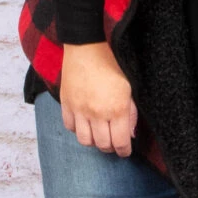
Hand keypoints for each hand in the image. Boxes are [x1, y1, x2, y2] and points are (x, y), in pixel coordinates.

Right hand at [60, 41, 138, 156]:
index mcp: (117, 108)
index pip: (120, 142)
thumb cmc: (112, 63)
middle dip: (110, 147)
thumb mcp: (129, 87)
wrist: (88, 46)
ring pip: (85, 140)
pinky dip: (78, 129)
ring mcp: (79, 110)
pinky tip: (85, 122)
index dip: (124, 151)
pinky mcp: (66, 104)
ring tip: (99, 134)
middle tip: (114, 142)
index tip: (125, 151)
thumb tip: (130, 134)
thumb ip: (131, 112)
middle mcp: (97, 113)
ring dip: (93, 141)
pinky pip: (70, 127)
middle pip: (103, 145)